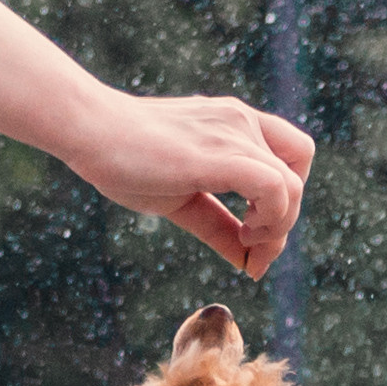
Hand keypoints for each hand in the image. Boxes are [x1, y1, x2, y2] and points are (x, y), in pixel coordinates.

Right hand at [70, 91, 313, 279]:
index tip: (253, 236)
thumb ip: (219, 226)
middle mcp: (242, 122)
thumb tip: (249, 262)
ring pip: (292, 186)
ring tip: (245, 240)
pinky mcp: (219, 155)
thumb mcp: (182, 198)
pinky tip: (244, 234)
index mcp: (235, 125)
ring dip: (278, 226)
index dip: (286, 200)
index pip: (293, 156)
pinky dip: (270, 219)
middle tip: (252, 250)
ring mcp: (234, 133)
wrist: (88, 129)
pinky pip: (274, 188)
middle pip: (298, 175)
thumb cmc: (125, 160)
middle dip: (284, 223)